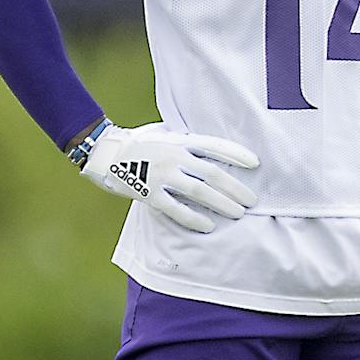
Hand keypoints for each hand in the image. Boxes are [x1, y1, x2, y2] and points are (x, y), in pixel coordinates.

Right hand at [81, 122, 258, 232]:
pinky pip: (176, 208)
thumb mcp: (164, 134)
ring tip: (238, 213)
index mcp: (180, 141)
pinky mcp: (149, 193)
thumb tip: (213, 154)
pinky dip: (194, 218)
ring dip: (222, 203)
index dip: (236, 154)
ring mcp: (162, 175)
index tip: (255, 164)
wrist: (104, 152)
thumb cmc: (138, 143)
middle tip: (251, 201)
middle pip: (213, 174)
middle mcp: (174, 156)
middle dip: (236, 188)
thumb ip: (186, 143)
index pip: (215, 146)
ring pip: (200, 191)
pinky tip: (209, 226)